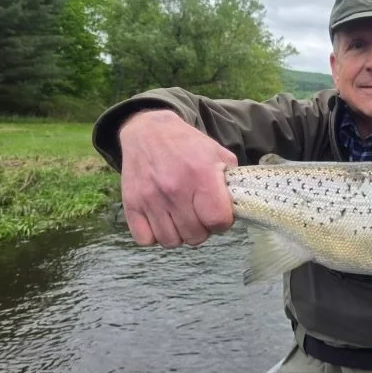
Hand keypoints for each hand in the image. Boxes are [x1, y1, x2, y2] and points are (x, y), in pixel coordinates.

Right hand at [118, 109, 237, 247]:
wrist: (148, 131)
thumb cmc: (187, 145)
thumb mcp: (217, 153)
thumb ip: (231, 180)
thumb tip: (240, 205)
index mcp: (201, 175)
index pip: (218, 220)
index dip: (223, 223)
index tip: (219, 215)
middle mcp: (175, 189)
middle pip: (195, 235)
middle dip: (203, 230)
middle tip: (200, 216)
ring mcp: (150, 198)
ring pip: (171, 241)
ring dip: (180, 235)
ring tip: (182, 219)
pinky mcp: (131, 203)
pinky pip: (146, 239)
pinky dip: (155, 236)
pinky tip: (163, 221)